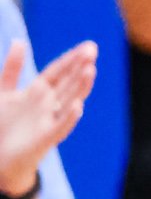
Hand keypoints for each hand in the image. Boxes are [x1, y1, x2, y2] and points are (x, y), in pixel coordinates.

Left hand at [0, 39, 97, 194]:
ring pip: (70, 100)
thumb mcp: (3, 92)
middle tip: (92, 51)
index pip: (59, 72)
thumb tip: (19, 41)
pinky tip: (78, 106)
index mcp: (39, 92)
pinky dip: (70, 117)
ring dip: (80, 87)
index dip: (71, 59)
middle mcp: (49, 104)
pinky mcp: (47, 137)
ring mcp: (50, 120)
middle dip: (80, 67)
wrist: (0, 157)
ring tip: (90, 70)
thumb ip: (12, 68)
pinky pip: (61, 126)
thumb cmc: (3, 125)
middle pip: (68, 82)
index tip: (89, 46)